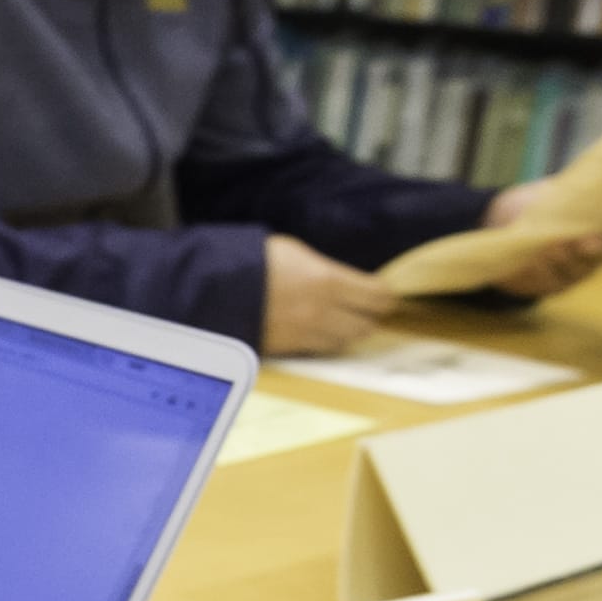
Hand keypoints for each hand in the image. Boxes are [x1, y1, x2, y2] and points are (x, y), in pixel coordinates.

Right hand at [260, 235, 400, 357]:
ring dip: (350, 332)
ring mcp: (307, 334)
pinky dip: (328, 342)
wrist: (214, 289)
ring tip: (347, 322)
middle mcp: (324, 312)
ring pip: (346, 342)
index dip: (387, 296)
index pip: (377, 297)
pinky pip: (321, 350)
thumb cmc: (251, 261)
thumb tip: (341, 278)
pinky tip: (322, 331)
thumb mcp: (294, 251)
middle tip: (369, 309)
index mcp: (328, 281)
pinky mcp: (290, 349)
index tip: (387, 294)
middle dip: (370, 316)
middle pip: (366, 325)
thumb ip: (323, 268)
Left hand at [461, 181, 601, 300]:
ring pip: (582, 267)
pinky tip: (537, 259)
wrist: (499, 225)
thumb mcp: (559, 188)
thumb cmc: (538, 203)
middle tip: (590, 239)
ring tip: (555, 245)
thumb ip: (579, 187)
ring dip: (568, 257)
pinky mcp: (555, 284)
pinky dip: (544, 268)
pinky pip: (553, 280)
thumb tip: (598, 174)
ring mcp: (580, 268)